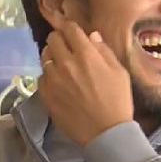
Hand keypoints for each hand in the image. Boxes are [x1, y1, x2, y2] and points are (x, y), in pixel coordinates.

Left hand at [38, 22, 132, 145]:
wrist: (105, 133)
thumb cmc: (117, 101)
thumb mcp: (119, 72)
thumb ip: (103, 51)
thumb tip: (91, 36)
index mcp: (86, 55)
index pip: (70, 29)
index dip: (71, 29)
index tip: (73, 33)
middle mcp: (66, 64)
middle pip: (52, 39)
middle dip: (60, 40)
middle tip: (67, 48)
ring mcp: (53, 79)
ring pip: (44, 57)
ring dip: (52, 57)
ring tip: (62, 66)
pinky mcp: (45, 94)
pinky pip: (41, 77)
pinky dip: (49, 76)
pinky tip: (59, 83)